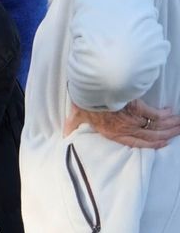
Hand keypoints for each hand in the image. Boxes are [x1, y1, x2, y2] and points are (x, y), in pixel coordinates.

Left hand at [65, 97, 179, 147]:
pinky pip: (156, 115)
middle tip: (177, 133)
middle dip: (166, 135)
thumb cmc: (84, 100)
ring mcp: (133, 120)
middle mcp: (125, 129)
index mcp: (111, 132)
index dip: (149, 145)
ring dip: (170, 125)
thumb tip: (63, 134)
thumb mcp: (76, 114)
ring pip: (156, 126)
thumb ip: (73, 125)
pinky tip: (171, 113)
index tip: (162, 143)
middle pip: (150, 135)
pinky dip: (165, 115)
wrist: (92, 87)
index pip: (134, 143)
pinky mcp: (139, 108)